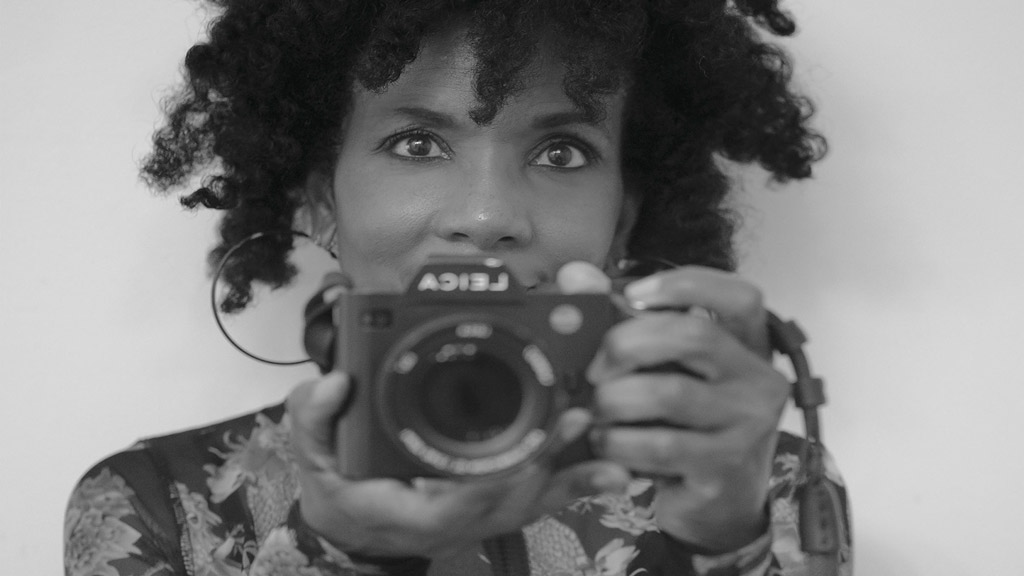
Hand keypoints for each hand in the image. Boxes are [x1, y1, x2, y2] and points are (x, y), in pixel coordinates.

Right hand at [286, 372, 631, 558]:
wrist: (357, 529)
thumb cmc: (343, 495)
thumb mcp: (312, 455)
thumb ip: (314, 418)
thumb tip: (334, 383)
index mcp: (416, 511)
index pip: (464, 501)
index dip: (498, 478)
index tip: (528, 448)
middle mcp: (459, 520)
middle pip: (515, 499)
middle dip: (550, 459)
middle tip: (577, 415)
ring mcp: (483, 515)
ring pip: (535, 497)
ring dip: (571, 467)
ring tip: (595, 424)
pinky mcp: (496, 505)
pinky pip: (540, 496)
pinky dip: (574, 480)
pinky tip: (606, 467)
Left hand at [580, 263, 787, 552]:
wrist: (718, 503)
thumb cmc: (685, 423)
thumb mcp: (665, 369)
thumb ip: (623, 320)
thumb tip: (576, 277)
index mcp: (749, 346)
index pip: (740, 296)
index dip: (685, 286)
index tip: (631, 295)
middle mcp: (759, 381)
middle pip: (694, 335)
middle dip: (627, 344)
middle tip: (595, 369)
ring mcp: (748, 427)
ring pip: (668, 394)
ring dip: (614, 401)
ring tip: (595, 412)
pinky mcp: (724, 468)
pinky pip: (658, 445)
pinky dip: (618, 442)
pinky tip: (605, 444)